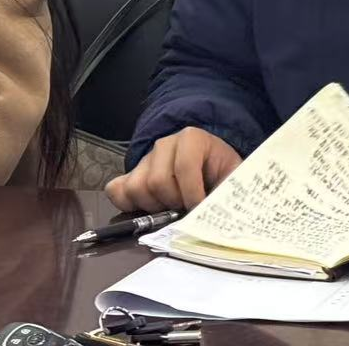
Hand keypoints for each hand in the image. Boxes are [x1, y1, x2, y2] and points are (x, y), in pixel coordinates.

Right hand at [105, 127, 240, 211]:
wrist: (203, 160)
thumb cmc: (217, 168)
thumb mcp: (232, 172)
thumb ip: (230, 188)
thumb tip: (225, 210)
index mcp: (192, 138)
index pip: (184, 166)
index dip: (191, 193)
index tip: (198, 208)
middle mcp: (164, 145)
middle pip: (157, 181)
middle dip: (173, 201)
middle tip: (185, 207)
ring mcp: (144, 159)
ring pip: (136, 189)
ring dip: (154, 206)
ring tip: (170, 205)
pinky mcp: (129, 174)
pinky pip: (117, 191)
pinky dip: (129, 205)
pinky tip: (149, 206)